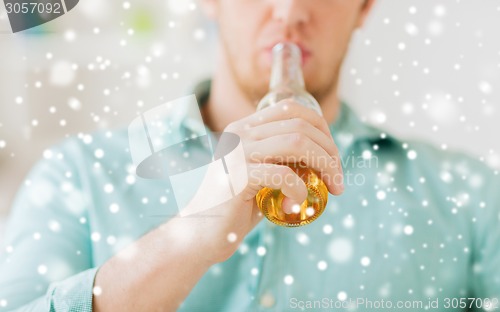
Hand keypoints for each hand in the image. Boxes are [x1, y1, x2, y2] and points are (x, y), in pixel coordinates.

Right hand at [179, 100, 343, 262]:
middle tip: (338, 181)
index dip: (322, 129)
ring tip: (331, 189)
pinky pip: (283, 175)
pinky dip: (300, 190)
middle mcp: (240, 132)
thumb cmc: (239, 205)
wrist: (203, 233)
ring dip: (324, 166)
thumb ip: (287, 159)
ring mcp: (237, 152)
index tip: (334, 159)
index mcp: (246, 126)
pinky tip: (296, 206)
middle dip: (330, 152)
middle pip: (301, 126)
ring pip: (296, 143)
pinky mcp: (237, 176)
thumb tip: (328, 156)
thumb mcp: (266, 173)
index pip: (293, 109)